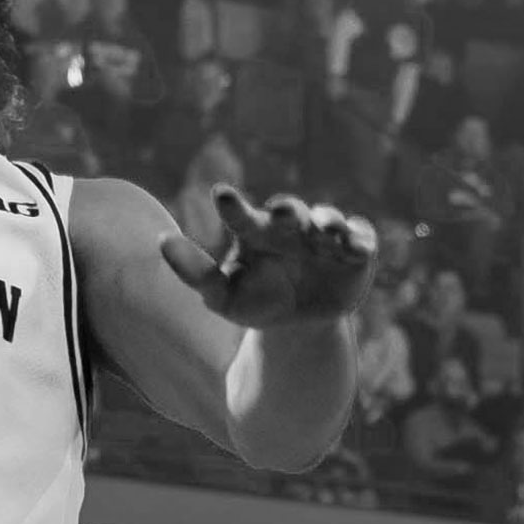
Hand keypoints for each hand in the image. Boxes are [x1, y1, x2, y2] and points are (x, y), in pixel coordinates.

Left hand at [161, 184, 375, 329]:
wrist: (299, 326)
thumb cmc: (255, 302)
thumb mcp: (222, 297)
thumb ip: (195, 273)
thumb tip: (162, 242)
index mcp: (256, 231)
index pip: (240, 214)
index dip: (232, 205)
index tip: (220, 197)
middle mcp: (291, 226)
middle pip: (290, 210)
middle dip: (288, 210)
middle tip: (284, 213)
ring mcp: (324, 235)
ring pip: (329, 218)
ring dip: (328, 221)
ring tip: (323, 229)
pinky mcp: (357, 249)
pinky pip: (362, 237)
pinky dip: (360, 238)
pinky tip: (354, 246)